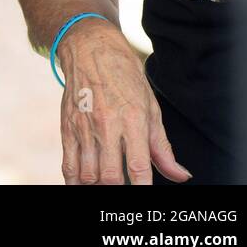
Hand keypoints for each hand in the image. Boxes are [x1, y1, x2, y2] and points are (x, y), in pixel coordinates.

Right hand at [56, 18, 190, 184]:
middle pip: (111, 176)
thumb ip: (162, 147)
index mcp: (133, 120)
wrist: (90, 49)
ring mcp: (84, 126)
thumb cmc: (125, 77)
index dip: (142, 189)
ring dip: (97, 186)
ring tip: (105, 187)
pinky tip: (81, 185)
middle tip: (123, 190)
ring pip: (88, 174)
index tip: (145, 197)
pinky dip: (74, 180)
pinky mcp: (66, 125)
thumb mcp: (150, 107)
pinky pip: (68, 162)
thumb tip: (180, 175)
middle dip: (118, 190)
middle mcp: (107, 124)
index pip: (138, 167)